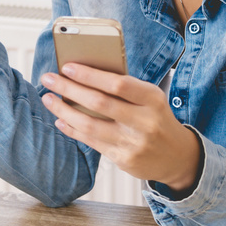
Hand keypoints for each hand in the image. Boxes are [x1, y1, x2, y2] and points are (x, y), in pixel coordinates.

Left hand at [39, 63, 200, 191]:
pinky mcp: (123, 159)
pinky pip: (91, 142)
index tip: (67, 67)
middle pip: (99, 103)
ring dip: (64, 111)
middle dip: (69, 89)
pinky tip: (60, 121)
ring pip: (90, 125)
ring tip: (48, 99)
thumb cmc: (157, 118)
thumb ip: (125, 89)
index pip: (118, 84)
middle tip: (49, 79)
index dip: (90, 75)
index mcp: (152, 99)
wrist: (177, 156)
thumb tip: (85, 74)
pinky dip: (72, 129)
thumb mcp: (150, 99)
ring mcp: (133, 143)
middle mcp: (144, 121)